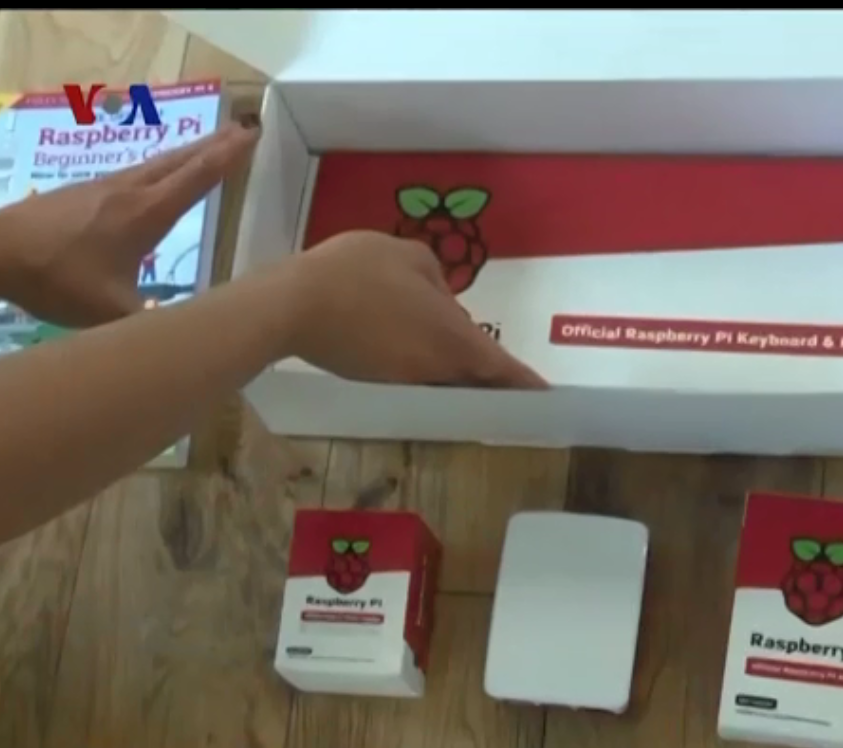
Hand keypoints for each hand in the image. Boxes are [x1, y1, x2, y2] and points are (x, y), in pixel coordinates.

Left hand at [0, 122, 259, 326]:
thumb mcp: (110, 312)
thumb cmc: (57, 279)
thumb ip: (151, 325)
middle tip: (241, 129)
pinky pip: (135, 173)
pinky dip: (159, 168)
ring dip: (187, 153)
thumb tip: (186, 339)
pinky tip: (153, 177)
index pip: (197, 178)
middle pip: (181, 160)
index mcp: (147, 214)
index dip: (227, 157)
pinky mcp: (83, 192)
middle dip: (214, 145)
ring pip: (156, 163)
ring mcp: (104, 187)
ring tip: (207, 147)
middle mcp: (130, 191)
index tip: (251, 134)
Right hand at [270, 231, 547, 388]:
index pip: (502, 370)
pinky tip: (416, 347)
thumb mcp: (409, 255)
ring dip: (457, 374)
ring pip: (444, 381)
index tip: (547, 397)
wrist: (294, 306)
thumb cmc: (358, 272)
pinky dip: (426, 368)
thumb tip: (440, 300)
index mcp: (453, 339)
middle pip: (474, 382)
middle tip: (509, 377)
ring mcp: (403, 380)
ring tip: (464, 358)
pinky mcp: (376, 380)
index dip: (526, 383)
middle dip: (493, 381)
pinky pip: (415, 377)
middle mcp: (435, 369)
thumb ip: (437, 277)